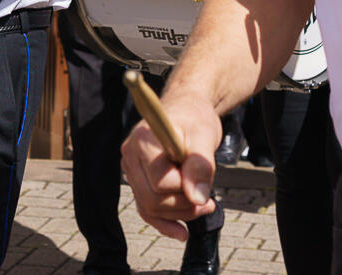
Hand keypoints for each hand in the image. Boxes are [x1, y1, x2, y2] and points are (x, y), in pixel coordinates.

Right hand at [119, 89, 220, 239]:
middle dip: (184, 206)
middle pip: (152, 199)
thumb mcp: (205, 135)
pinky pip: (146, 210)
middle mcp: (130, 155)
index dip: (184, 187)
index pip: (160, 181)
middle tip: (210, 200)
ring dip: (180, 214)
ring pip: (150, 208)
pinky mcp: (138, 180)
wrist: (187, 110)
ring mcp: (131, 170)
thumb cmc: (194, 118)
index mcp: (143, 141)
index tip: (203, 177)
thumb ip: (201, 165)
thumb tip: (197, 198)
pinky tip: (182, 232)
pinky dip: (165, 223)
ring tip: (205, 205)